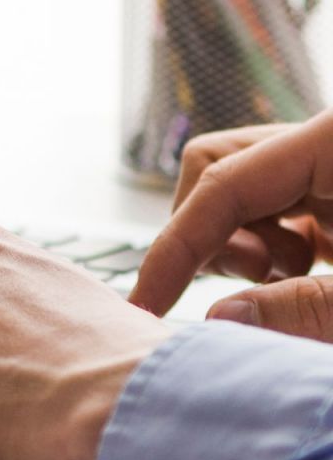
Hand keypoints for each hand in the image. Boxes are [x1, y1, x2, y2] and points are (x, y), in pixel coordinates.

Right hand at [130, 113, 332, 337]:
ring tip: (300, 278)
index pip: (224, 180)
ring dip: (247, 246)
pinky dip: (272, 252)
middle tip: (259, 280)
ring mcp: (328, 167)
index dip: (176, 246)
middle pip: (218, 170)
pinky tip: (306, 276)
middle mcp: (325, 143)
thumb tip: (219, 316)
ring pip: (240, 191)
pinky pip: (276, 209)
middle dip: (213, 235)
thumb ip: (309, 310)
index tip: (146, 304)